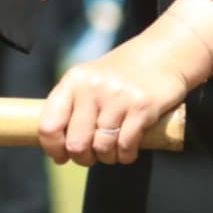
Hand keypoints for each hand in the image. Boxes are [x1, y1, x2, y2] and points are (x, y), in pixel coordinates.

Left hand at [39, 30, 194, 165]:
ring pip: (102, 148)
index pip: (48, 125)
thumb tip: (58, 147)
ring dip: (107, 157)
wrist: (163, 54)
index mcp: (73, 81)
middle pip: (76, 143)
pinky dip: (126, 155)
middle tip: (92, 155)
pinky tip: (128, 149)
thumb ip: (72, 108)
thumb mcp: (89, 81)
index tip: (61, 157)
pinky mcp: (142, 107)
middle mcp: (92, 88)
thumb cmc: (121, 74)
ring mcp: (117, 97)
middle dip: (83, 158)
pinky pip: (125, 146)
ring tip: (113, 150)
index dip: (53, 149)